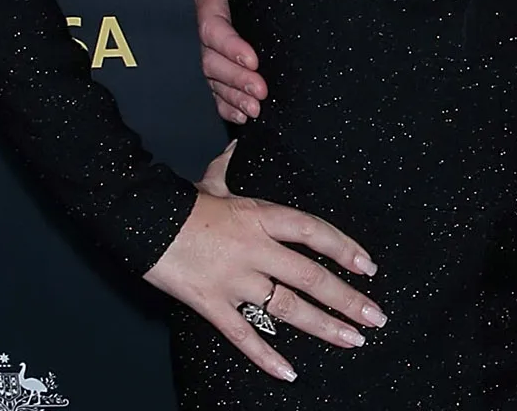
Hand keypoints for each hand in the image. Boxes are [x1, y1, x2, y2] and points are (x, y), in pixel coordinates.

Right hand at [144, 171, 385, 383]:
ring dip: (324, 326)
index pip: (314, 232)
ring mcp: (236, 280)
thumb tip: (236, 145)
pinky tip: (290, 372)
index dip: (345, 248)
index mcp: (261, 216)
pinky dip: (267, 357)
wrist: (140, 222)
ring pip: (288, 307)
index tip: (369, 266)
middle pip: (311, 276)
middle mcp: (256, 250)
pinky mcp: (213, 305)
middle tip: (376, 315)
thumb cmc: (180, 202)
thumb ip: (229, 167)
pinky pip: (244, 335)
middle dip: (347, 298)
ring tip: (353, 339)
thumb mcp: (212, 180)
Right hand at [192, 0, 266, 123]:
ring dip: (234, 97)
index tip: (254, 60)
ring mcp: (218, 48)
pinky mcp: (228, 63)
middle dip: (235, 80)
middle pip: (213, 61)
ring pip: (216, 80)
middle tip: (261, 92)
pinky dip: (229, 106)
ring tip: (256, 109)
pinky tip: (245, 117)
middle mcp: (212, 26)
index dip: (230, 46)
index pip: (214, 28)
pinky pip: (220, 91)